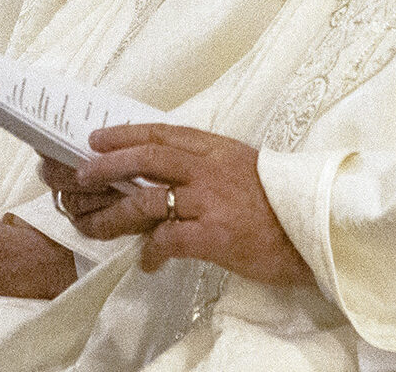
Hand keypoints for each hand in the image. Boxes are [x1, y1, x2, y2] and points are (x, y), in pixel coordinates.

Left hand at [48, 123, 314, 285]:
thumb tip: (162, 172)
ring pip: (146, 202)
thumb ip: (204, 165)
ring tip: (90, 225)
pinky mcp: (215, 235)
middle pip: (145, 159)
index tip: (95, 139)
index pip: (159, 134)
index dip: (123, 135)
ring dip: (111, 215)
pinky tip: (145, 262)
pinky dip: (151, 251)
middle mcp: (209, 169)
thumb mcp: (241, 168)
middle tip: (78, 175)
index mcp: (215, 149)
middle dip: (106, 166)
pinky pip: (168, 240)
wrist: (318, 230)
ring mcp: (211, 201)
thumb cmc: (279, 203)